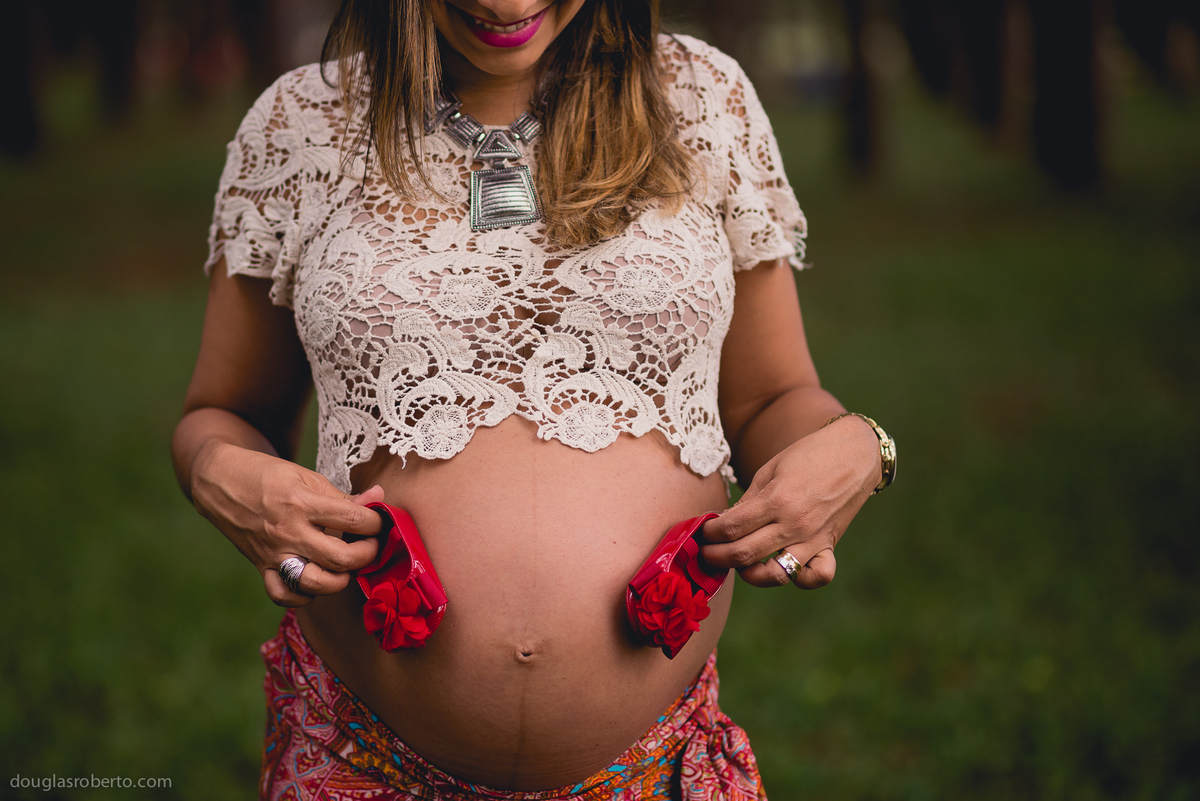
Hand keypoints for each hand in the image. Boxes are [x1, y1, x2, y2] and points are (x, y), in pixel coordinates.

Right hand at [190, 441, 384, 606]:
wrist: (220, 482)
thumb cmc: (267, 475)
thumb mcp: (306, 477)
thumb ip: (342, 495)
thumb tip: (379, 497)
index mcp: (302, 502)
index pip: (354, 519)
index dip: (376, 521)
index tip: (378, 520)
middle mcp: (288, 532)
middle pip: (341, 558)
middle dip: (367, 554)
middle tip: (370, 545)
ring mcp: (273, 553)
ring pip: (315, 584)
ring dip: (340, 579)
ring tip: (346, 565)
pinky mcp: (260, 567)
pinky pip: (284, 595)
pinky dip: (303, 596)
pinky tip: (316, 581)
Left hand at [700, 415, 880, 588]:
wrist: (854, 452)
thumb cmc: (808, 455)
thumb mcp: (770, 469)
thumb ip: (747, 501)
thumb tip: (723, 525)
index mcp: (776, 500)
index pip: (731, 528)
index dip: (710, 533)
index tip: (704, 531)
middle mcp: (795, 524)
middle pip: (743, 555)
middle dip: (716, 556)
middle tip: (706, 552)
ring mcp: (813, 538)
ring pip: (775, 575)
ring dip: (748, 574)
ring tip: (738, 564)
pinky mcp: (829, 545)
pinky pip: (817, 576)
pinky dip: (801, 579)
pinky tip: (784, 568)